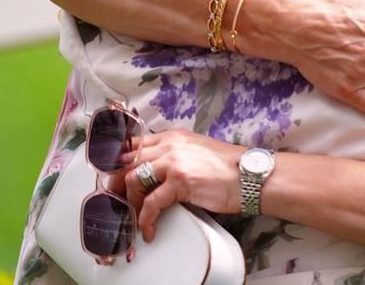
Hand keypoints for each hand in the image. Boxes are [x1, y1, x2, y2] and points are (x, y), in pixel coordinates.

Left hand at [123, 130, 243, 241]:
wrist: (250, 176)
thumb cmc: (229, 167)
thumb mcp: (196, 152)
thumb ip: (174, 155)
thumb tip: (154, 172)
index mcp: (173, 137)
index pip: (133, 145)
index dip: (119, 163)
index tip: (115, 178)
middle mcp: (170, 145)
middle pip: (127, 161)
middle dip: (116, 183)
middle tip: (116, 200)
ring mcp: (173, 162)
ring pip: (132, 179)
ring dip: (130, 202)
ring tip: (136, 216)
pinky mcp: (179, 181)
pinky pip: (150, 203)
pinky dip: (145, 218)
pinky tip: (149, 228)